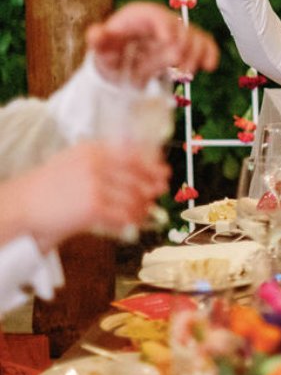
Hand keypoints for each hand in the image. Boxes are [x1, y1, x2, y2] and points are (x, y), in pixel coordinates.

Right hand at [2, 142, 168, 250]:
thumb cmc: (49, 187)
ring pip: (134, 198)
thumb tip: (139, 165)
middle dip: (151, 189)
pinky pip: (124, 216)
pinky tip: (132, 224)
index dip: (153, 165)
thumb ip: (103, 160)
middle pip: (139, 177)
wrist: (23, 205)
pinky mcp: (94, 207)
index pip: (134, 154)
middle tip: (156, 196)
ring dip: (142, 208)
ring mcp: (96, 185)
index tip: (164, 173)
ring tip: (142, 214)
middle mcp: (96, 164)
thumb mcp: (74, 162)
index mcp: (92, 150)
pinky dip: (131, 221)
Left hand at [88, 2, 218, 84]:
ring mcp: (176, 32)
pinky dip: (209, 53)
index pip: (155, 16)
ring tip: (186, 73)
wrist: (125, 63)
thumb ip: (99, 40)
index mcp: (140, 17)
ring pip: (194, 36)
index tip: (169, 42)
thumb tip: (96, 34)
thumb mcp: (102, 49)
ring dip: (195, 55)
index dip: (165, 26)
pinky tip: (209, 66)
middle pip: (179, 28)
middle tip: (179, 67)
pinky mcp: (187, 44)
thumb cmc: (112, 53)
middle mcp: (161, 21)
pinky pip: (203, 43)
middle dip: (182, 47)